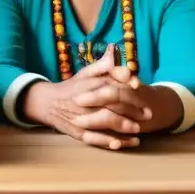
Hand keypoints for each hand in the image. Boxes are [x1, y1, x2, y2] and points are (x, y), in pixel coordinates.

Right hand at [21, 45, 152, 149]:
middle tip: (148, 115)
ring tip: (138, 131)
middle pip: (113, 104)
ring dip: (123, 127)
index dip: (129, 88)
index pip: (113, 85)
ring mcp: (81, 117)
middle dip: (133, 110)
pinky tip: (120, 145)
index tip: (141, 89)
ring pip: (106, 121)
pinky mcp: (77, 132)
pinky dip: (107, 142)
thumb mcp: (85, 73)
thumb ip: (102, 65)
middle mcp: (87, 100)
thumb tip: (114, 49)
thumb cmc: (71, 88)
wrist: (46, 103)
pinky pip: (94, 139)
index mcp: (90, 84)